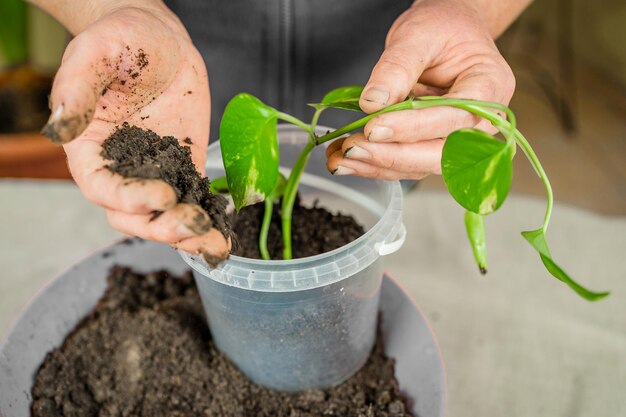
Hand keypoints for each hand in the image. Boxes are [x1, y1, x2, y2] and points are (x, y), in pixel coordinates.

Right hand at [41, 3, 229, 257]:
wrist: (161, 42)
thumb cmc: (121, 42)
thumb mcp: (95, 53)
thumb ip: (77, 88)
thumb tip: (61, 125)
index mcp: (90, 149)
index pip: (103, 187)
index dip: (129, 199)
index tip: (162, 195)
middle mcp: (121, 169)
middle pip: (134, 216)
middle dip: (164, 226)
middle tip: (194, 223)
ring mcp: (155, 172)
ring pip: (166, 217)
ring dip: (190, 235)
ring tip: (217, 244)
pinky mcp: (184, 167)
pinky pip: (194, 200)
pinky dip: (209, 218)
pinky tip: (226, 231)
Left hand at [326, 0, 515, 179]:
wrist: (446, 33)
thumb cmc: (443, 28)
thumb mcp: (418, 34)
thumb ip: (397, 67)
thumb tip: (373, 103)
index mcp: (490, 86)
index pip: (455, 116)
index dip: (413, 127)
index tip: (374, 127)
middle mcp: (481, 122)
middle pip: (441, 153)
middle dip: (394, 156)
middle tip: (354, 149)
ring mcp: (459, 139)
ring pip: (420, 165)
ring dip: (377, 165)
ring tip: (340, 158)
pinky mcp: (433, 146)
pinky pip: (407, 163)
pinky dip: (375, 164)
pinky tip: (348, 159)